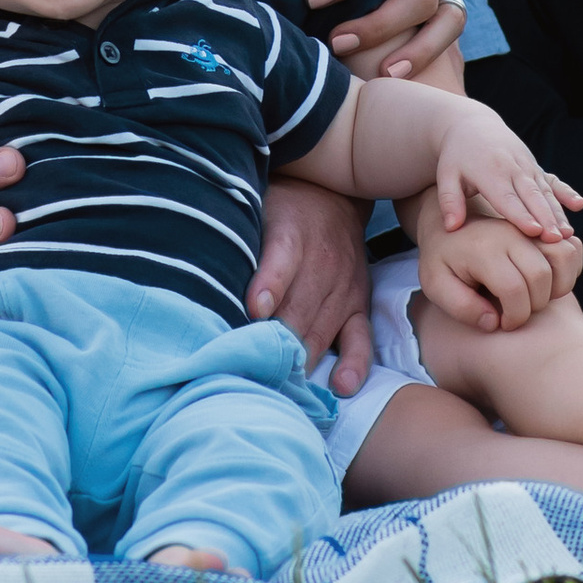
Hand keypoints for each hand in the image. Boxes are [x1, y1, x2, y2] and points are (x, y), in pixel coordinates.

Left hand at [247, 177, 374, 393]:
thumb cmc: (282, 209)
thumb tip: (221, 285)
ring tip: (279, 389)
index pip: (280, 263)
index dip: (268, 288)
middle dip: (275, 346)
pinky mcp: (359, 304)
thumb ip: (243, 245)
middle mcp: (323, 262)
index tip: (254, 312)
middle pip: (298, 312)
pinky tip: (341, 386)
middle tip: (251, 374)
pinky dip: (353, 364)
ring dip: (299, 362)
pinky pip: (361, 339)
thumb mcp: (257, 210)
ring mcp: (345, 287)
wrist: (332, 192)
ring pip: (320, 332)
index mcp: (292, 234)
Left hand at [416, 205, 582, 334]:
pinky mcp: (542, 229)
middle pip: (541, 275)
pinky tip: (549, 285)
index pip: (512, 288)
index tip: (504, 325)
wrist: (448, 225)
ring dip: (557, 288)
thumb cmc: (442, 262)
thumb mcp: (436, 286)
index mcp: (482, 249)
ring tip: (535, 299)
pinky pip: (571, 247)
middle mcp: (509, 232)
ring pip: (563, 257)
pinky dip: (569, 270)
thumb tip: (494, 322)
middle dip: (535, 305)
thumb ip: (461, 307)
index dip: (514, 316)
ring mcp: (529, 228)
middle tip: (518, 313)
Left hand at [428, 102, 580, 244]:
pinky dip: (566, 192)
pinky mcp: (535, 166)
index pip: (507, 198)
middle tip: (556, 239)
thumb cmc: (456, 156)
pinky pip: (553, 180)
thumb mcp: (446, 175)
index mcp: (489, 172)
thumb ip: (449, 200)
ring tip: (567, 234)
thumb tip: (451, 227)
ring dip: (557, 213)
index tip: (534, 231)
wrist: (473, 124)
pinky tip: (579, 205)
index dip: (521, 215)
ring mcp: (526, 166)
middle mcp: (512, 168)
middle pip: (531, 196)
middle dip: (546, 218)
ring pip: (545, 192)